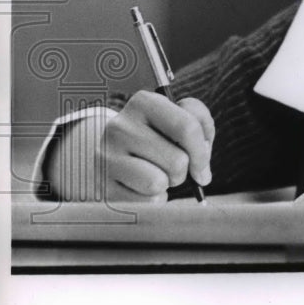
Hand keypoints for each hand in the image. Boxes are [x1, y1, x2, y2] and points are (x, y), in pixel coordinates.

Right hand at [99, 91, 214, 201]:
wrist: (113, 153)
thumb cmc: (158, 136)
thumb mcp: (180, 120)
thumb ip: (201, 131)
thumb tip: (202, 173)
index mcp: (144, 102)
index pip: (187, 127)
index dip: (202, 152)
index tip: (201, 165)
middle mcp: (120, 126)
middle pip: (178, 161)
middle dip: (185, 171)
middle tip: (174, 167)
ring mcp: (106, 156)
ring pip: (159, 182)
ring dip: (168, 184)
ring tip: (158, 174)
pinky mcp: (101, 186)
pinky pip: (144, 202)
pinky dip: (153, 199)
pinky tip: (142, 186)